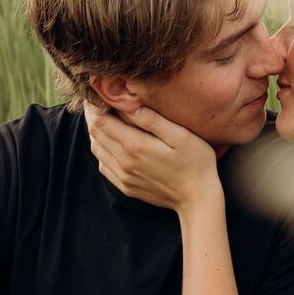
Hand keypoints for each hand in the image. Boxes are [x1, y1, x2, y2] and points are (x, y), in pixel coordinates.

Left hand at [87, 103, 220, 213]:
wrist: (197, 199)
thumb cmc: (195, 162)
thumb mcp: (180, 136)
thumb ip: (153, 120)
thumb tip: (131, 106)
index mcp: (135, 145)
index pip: (100, 121)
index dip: (96, 107)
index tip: (102, 96)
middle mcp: (124, 162)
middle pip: (95, 134)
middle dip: (95, 117)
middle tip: (103, 105)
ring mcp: (123, 177)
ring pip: (97, 150)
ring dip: (99, 134)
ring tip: (108, 121)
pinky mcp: (125, 187)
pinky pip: (104, 167)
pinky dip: (104, 152)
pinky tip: (115, 145)